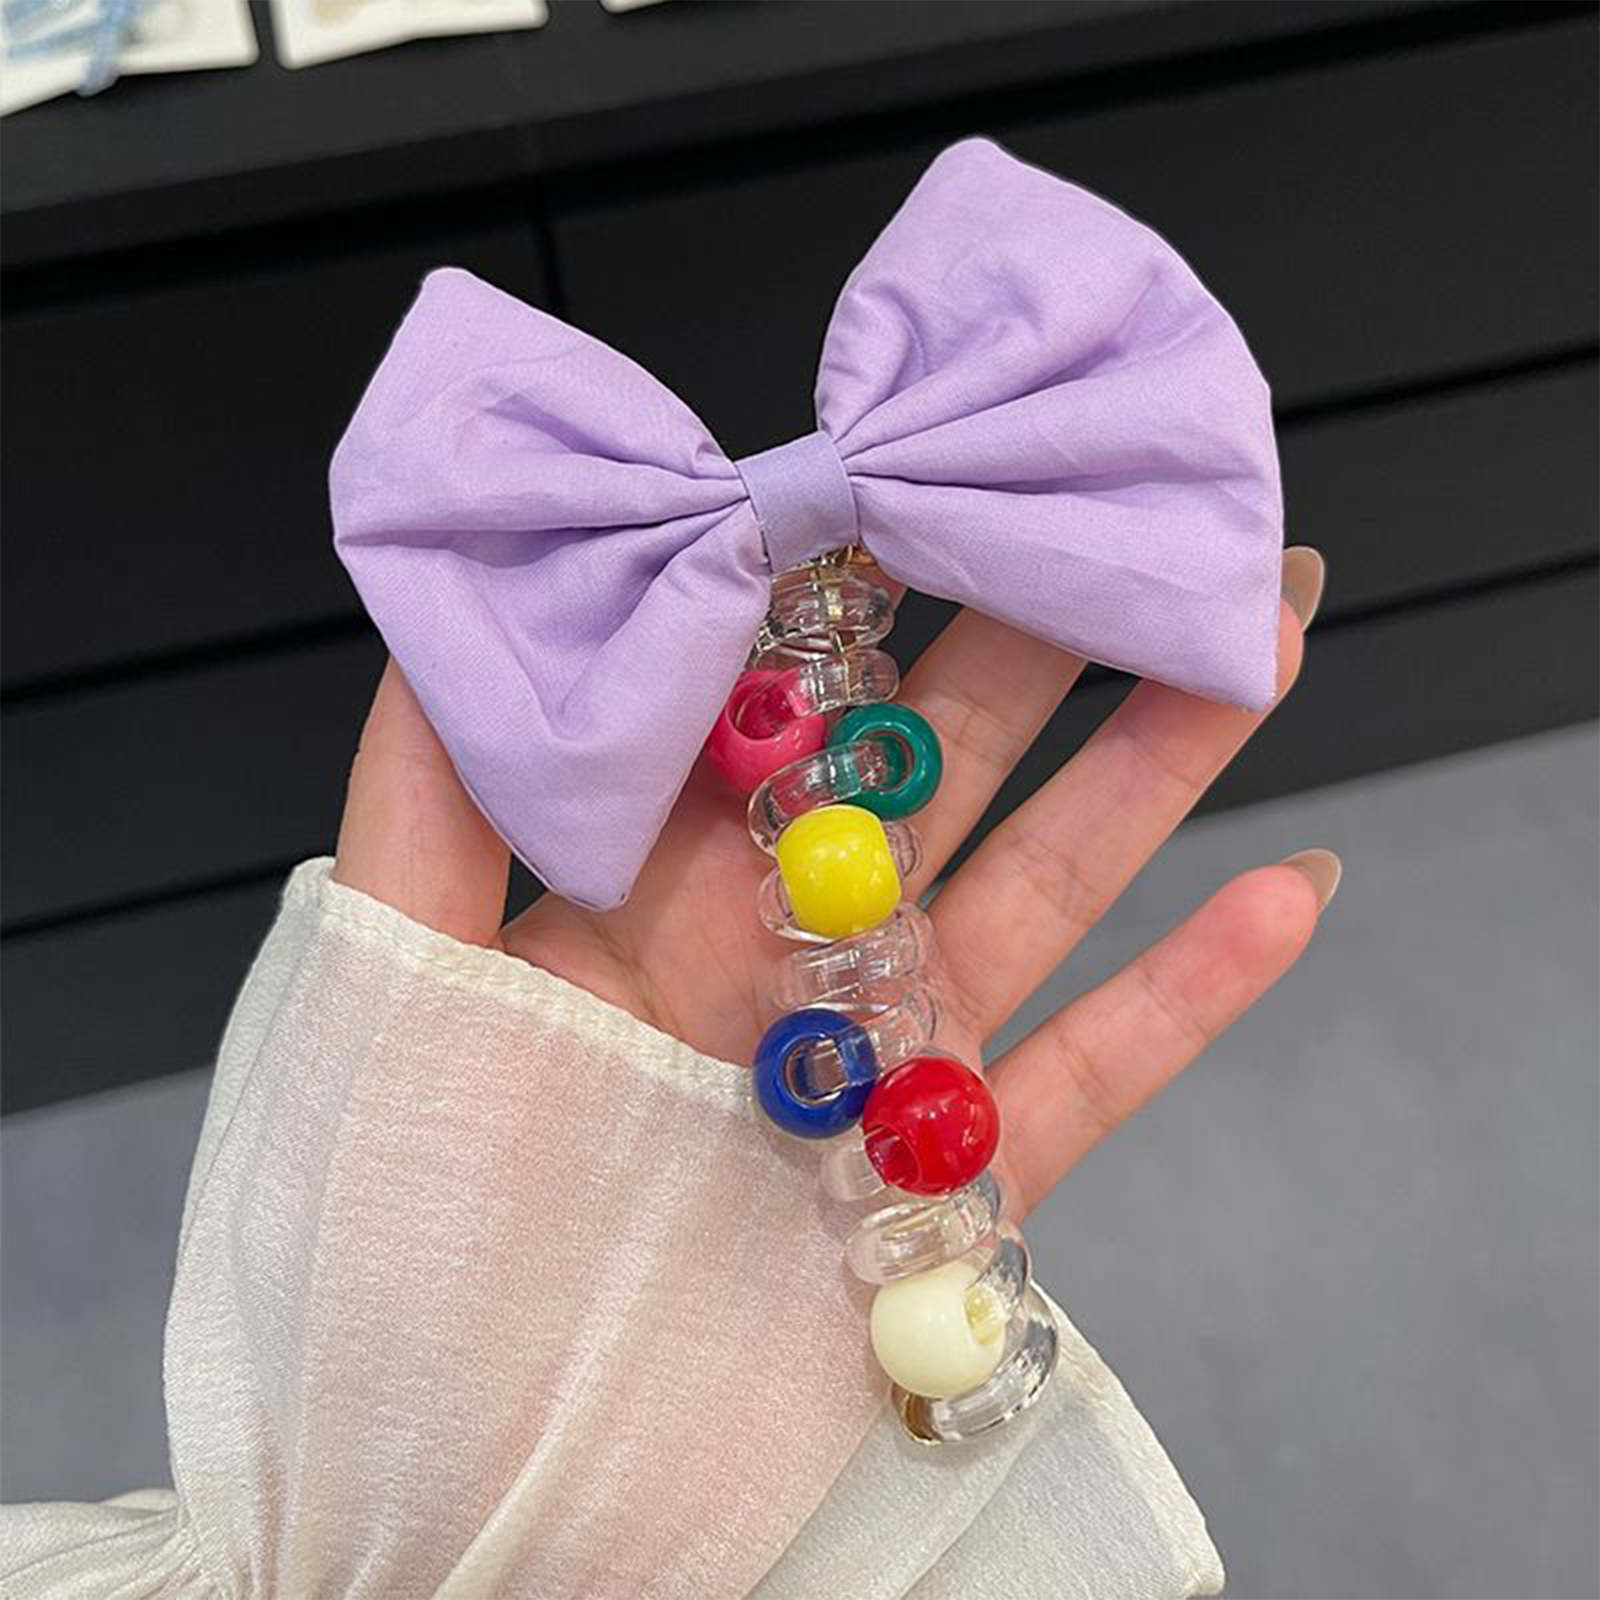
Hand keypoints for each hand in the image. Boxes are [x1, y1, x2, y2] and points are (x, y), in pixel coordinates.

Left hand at [334, 548, 1334, 1221]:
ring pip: (1046, 885)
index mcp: (663, 891)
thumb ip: (422, 802)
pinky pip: (1097, 1074)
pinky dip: (1196, 995)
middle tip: (1135, 512)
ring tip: (1259, 639)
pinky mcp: (956, 1182)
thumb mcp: (388, 998)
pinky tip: (1287, 891)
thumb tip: (457, 609)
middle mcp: (790, 955)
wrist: (482, 1487)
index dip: (859, 587)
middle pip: (941, 764)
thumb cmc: (402, 1245)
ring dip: (1156, 768)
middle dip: (1042, 636)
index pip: (780, 703)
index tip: (934, 467)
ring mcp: (887, 1063)